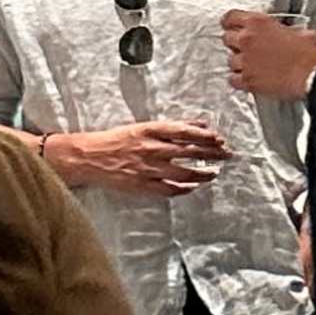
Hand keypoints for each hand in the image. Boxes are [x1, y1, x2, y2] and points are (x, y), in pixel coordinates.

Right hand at [46, 120, 231, 199]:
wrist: (88, 156)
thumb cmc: (116, 139)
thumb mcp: (143, 127)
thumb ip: (172, 128)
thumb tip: (199, 125)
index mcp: (150, 131)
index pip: (185, 132)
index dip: (205, 136)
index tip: (219, 139)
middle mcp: (151, 149)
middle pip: (189, 152)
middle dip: (211, 154)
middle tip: (226, 155)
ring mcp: (148, 169)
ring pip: (183, 173)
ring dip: (203, 173)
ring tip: (214, 173)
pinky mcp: (142, 185)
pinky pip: (169, 189)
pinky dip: (184, 189)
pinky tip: (193, 187)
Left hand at [220, 7, 315, 102]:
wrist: (312, 74)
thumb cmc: (309, 54)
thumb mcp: (298, 31)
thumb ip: (284, 30)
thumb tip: (289, 33)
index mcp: (258, 23)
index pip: (230, 17)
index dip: (229, 22)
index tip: (230, 25)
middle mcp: (247, 39)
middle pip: (226, 38)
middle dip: (234, 43)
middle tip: (245, 47)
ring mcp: (245, 61)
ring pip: (230, 60)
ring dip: (239, 63)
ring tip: (252, 65)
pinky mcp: (247, 80)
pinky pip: (233, 80)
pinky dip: (240, 80)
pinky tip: (249, 79)